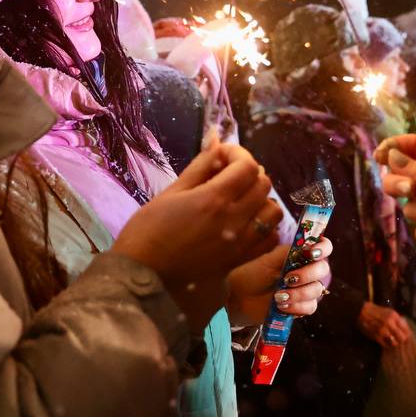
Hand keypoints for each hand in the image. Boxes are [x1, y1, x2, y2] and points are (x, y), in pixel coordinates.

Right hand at [113, 143, 282, 328]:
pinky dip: (263, 225)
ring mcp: (240, 243)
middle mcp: (233, 220)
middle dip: (247, 172)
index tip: (221, 156)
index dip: (238, 154)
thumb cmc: (147, 231)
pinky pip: (268, 238)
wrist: (142, 277)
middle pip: (263, 184)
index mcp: (213, 199)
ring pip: (272, 211)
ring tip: (239, 199)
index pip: (247, 166)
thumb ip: (199, 166)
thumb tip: (216, 139)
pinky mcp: (240, 260)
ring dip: (260, 199)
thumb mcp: (170, 193)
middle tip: (226, 175)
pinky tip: (245, 222)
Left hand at [226, 237, 332, 326]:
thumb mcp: (268, 260)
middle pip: (323, 269)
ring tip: (278, 296)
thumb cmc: (252, 274)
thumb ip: (288, 252)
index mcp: (299, 255)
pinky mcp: (301, 306)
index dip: (323, 248)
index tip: (312, 254)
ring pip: (317, 290)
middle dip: (307, 274)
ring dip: (298, 293)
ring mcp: (305, 289)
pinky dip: (297, 306)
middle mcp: (306, 271)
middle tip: (287, 279)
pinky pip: (310, 307)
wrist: (239, 298)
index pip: (323, 247)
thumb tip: (307, 246)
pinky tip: (281, 306)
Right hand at [358, 301, 411, 348]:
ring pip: (394, 343)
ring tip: (393, 341)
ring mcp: (382, 330)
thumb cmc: (378, 311)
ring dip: (395, 343)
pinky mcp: (376, 335)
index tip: (405, 335)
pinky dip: (387, 344)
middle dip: (402, 339)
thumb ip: (399, 320)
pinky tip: (386, 341)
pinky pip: (385, 344)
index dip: (407, 334)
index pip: (406, 329)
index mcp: (393, 316)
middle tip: (400, 339)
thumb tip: (407, 329)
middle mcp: (388, 323)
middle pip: (402, 338)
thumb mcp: (390, 312)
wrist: (362, 311)